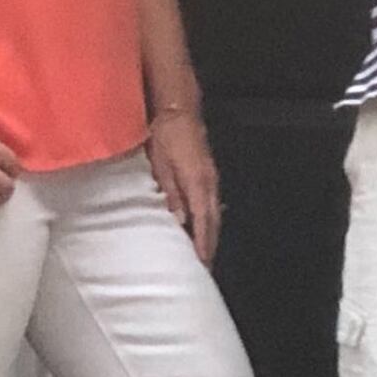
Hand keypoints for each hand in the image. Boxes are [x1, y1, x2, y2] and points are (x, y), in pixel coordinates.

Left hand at [144, 108, 222, 262]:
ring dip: (211, 233)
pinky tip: (205, 225)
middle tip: (206, 266)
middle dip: (210, 244)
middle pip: (213, 220)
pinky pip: (212, 202)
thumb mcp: (161, 165)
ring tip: (206, 252)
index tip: (202, 262)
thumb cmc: (166, 135)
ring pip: (215, 212)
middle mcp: (209, 182)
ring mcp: (211, 177)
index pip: (203, 220)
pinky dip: (210, 218)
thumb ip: (171, 192)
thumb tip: (179, 219)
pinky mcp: (209, 172)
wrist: (179, 110)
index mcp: (197, 182)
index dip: (202, 243)